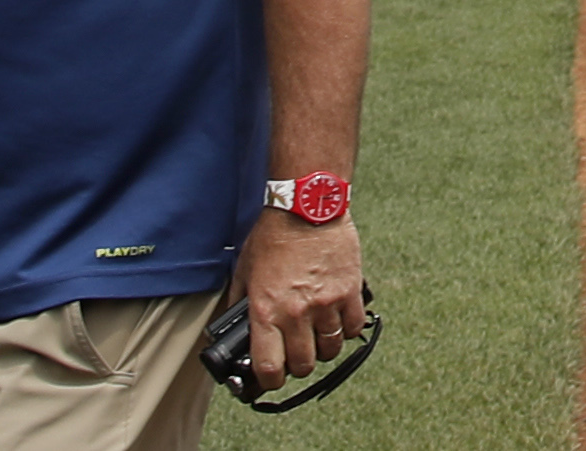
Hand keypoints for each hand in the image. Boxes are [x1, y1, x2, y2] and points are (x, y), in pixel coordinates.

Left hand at [232, 205, 368, 385]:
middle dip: (297, 366)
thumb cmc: (272, 236)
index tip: (271, 376)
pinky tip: (337, 321)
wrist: (305, 206)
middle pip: (302, 364)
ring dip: (322, 349)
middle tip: (294, 355)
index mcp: (266, 310)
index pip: (270, 367)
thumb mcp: (244, 270)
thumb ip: (239, 302)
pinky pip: (353, 327)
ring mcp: (326, 303)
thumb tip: (233, 326)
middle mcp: (296, 312)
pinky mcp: (349, 290)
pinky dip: (345, 330)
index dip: (270, 380)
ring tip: (317, 337)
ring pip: (329, 350)